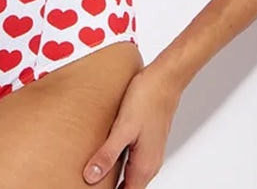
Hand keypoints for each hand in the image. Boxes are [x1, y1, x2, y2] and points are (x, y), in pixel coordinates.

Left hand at [82, 62, 181, 187]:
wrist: (165, 79)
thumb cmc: (148, 99)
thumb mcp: (123, 128)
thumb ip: (107, 154)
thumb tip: (91, 177)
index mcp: (144, 166)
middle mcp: (150, 163)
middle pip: (129, 188)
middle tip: (92, 186)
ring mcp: (150, 152)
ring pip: (131, 176)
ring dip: (115, 179)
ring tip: (96, 175)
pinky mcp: (147, 140)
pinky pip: (133, 162)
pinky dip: (120, 165)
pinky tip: (107, 154)